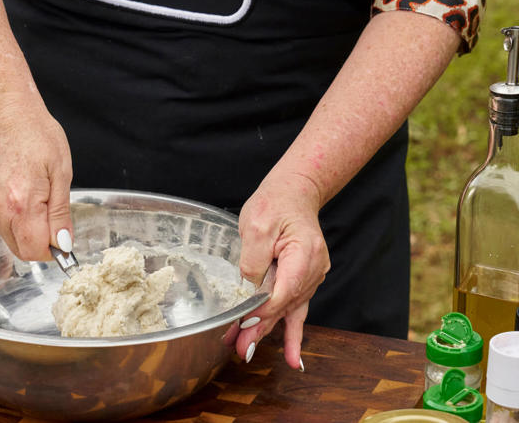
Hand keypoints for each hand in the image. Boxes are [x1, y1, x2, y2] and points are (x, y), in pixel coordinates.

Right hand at [0, 93, 72, 260]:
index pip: (35, 251)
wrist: (2, 112)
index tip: (62, 236)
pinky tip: (17, 192)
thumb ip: (60, 214)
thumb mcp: (61, 173)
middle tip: (50, 213)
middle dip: (40, 241)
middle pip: (21, 250)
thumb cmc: (35, 134)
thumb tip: (63, 244)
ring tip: (33, 195)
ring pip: (9, 238)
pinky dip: (11, 218)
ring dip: (25, 229)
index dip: (53, 249)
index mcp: (21, 204)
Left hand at [223, 172, 329, 370]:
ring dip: (265, 330)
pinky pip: (296, 309)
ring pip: (287, 310)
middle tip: (239, 349)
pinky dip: (292, 334)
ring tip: (245, 351)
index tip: (242, 325)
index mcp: (305, 255)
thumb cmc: (276, 203)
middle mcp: (313, 270)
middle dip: (259, 329)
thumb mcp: (257, 224)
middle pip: (284, 306)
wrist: (293, 193)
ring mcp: (310, 277)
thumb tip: (250, 287)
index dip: (262, 311)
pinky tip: (294, 360)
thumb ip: (254, 258)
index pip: (283, 292)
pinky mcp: (301, 280)